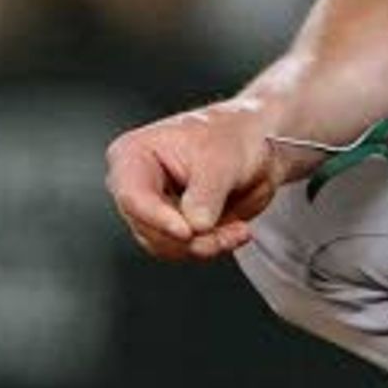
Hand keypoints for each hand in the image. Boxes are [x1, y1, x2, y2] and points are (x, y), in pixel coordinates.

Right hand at [104, 101, 288, 263]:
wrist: (254, 145)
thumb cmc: (230, 137)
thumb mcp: (222, 158)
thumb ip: (206, 193)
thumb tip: (196, 224)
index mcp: (133, 156)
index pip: (133, 196)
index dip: (158, 218)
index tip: (187, 231)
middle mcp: (137, 186)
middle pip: (149, 229)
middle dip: (191, 237)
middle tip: (227, 233)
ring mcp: (154, 211)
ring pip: (168, 246)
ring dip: (206, 244)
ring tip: (237, 231)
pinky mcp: (173, 229)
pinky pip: (186, 250)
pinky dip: (213, 246)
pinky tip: (236, 233)